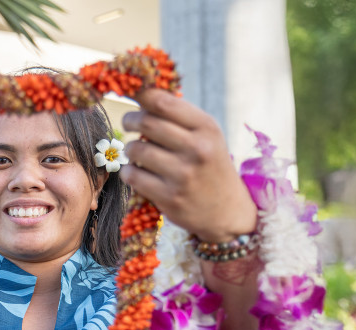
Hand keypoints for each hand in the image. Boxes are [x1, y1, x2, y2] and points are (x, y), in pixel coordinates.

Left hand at [119, 89, 256, 241]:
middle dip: (130, 119)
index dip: (140, 94)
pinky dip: (129, 172)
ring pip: (136, 149)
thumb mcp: (205, 135)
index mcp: (206, 127)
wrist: (227, 211)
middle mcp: (197, 149)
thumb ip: (178, 116)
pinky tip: (137, 172)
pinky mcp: (170, 197)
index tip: (130, 93)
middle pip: (146, 122)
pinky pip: (133, 175)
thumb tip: (140, 92)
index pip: (163, 102)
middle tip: (129, 122)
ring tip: (137, 152)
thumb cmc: (209, 165)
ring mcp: (183, 175)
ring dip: (130, 148)